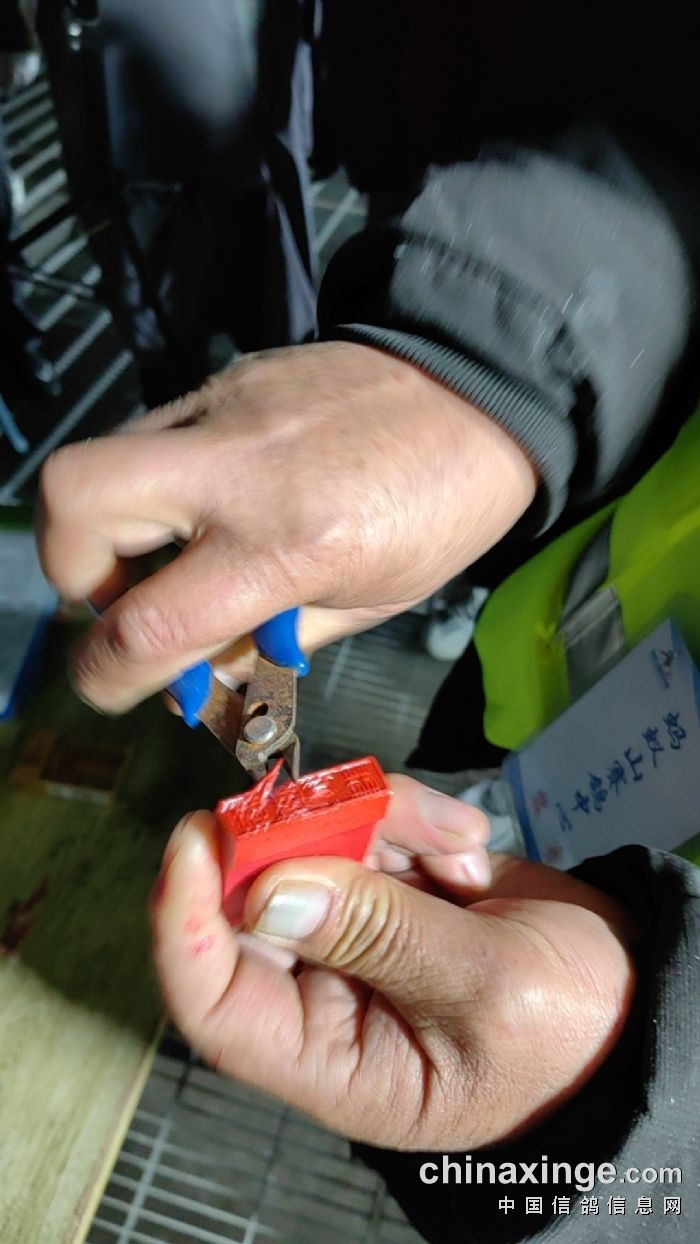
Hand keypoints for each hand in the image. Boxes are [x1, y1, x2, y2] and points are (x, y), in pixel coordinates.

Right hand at [38, 343, 535, 711]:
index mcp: (287, 544)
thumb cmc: (439, 513)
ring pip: (98, 457)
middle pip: (76, 499)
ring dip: (107, 526)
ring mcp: (222, 409)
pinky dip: (153, 484)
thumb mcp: (364, 604)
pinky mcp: (224, 376)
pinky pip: (148, 435)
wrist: (481, 393)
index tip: (111, 684)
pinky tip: (205, 505)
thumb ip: (264, 643)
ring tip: (169, 555)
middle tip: (123, 598)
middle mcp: (236, 469)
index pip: (148, 624)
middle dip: (70, 568)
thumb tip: (188, 675)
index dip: (105, 675)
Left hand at [151, 776, 634, 1151]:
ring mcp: (354, 929)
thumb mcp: (484, 989)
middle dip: (307, 838)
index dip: (186, 923)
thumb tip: (270, 891)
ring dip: (381, 819)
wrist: (635, 993)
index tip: (197, 838)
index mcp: (331, 1058)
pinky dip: (412, 817)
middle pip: (256, 898)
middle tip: (366, 807)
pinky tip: (468, 849)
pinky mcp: (387, 882)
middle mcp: (326, 993)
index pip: (215, 1001)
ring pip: (314, 842)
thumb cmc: (571, 1031)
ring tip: (458, 844)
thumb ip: (379, 934)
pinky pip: (363, 823)